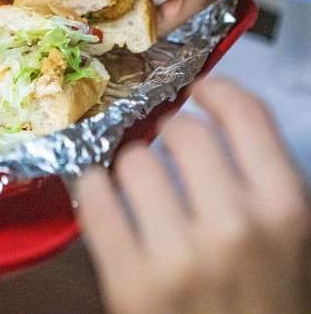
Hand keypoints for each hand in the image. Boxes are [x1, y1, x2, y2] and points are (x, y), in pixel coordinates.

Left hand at [77, 78, 309, 313]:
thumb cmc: (263, 304)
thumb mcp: (289, 243)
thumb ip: (259, 183)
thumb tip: (212, 117)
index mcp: (284, 211)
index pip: (246, 116)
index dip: (218, 91)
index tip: (200, 89)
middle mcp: (234, 227)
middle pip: (183, 131)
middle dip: (171, 130)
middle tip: (164, 143)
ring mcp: (177, 258)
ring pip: (133, 161)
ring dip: (131, 164)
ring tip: (137, 182)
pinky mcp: (128, 283)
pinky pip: (93, 203)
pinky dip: (92, 189)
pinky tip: (101, 194)